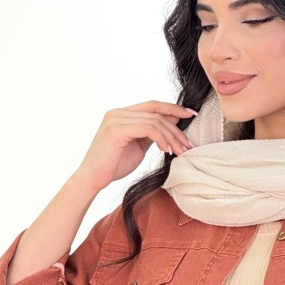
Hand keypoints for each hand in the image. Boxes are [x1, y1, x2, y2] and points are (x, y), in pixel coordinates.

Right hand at [75, 100, 197, 191]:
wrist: (93, 179)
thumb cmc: (114, 165)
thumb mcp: (138, 145)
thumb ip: (151, 133)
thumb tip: (172, 124)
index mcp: (122, 114)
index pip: (153, 105)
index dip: (173, 108)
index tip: (191, 114)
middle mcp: (118, 112)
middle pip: (156, 112)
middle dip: (176, 127)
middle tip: (189, 144)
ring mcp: (116, 119)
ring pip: (154, 121)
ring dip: (172, 136)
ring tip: (181, 151)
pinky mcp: (117, 130)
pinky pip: (148, 129)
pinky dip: (162, 139)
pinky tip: (168, 151)